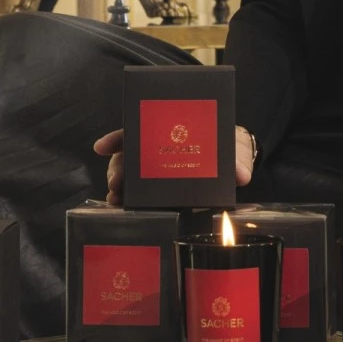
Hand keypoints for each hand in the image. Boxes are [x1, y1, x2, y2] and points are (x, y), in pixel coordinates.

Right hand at [92, 126, 256, 206]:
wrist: (235, 162)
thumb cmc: (228, 146)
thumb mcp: (234, 146)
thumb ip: (237, 158)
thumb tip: (241, 175)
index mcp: (169, 132)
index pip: (137, 131)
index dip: (117, 138)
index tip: (101, 146)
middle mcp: (158, 151)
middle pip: (128, 156)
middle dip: (117, 168)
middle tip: (115, 182)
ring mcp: (157, 173)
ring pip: (130, 177)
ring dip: (120, 188)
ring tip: (116, 199)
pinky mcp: (163, 192)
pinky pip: (142, 196)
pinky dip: (129, 202)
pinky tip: (122, 210)